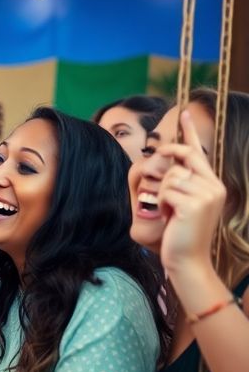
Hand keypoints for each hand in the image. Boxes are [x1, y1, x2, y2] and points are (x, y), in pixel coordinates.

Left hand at [157, 110, 226, 273]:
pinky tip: (169, 217)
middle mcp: (214, 186)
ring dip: (162, 194)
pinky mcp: (194, 204)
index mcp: (213, 185)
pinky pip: (165, 191)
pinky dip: (161, 204)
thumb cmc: (181, 233)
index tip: (184, 112)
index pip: (200, 152)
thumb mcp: (184, 203)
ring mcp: (206, 195)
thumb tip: (170, 163)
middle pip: (184, 157)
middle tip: (157, 159)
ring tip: (169, 211)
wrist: (188, 260)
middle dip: (168, 157)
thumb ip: (182, 183)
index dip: (190, 132)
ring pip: (170, 177)